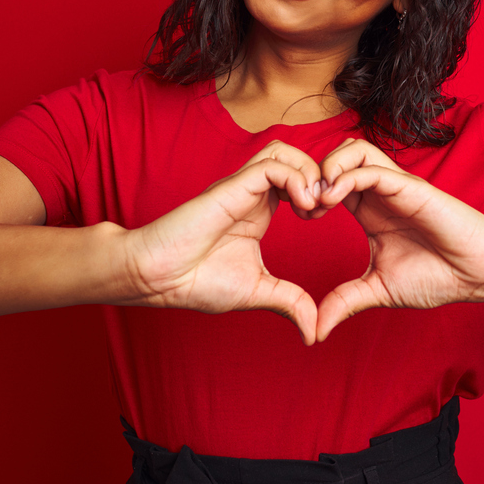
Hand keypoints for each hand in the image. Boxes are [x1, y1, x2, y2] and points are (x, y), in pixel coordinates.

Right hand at [122, 141, 322, 343]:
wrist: (158, 279)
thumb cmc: (196, 281)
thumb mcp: (257, 291)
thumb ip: (289, 302)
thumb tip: (313, 332)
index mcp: (259, 210)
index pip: (296, 178)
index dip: (318, 191)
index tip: (322, 218)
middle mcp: (251, 193)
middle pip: (294, 156)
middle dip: (319, 175)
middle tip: (325, 208)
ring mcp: (240, 187)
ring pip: (284, 151)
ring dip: (309, 171)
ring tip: (313, 205)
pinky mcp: (231, 187)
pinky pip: (272, 164)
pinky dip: (296, 178)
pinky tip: (302, 206)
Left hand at [312, 139, 483, 341]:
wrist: (480, 274)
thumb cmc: (438, 276)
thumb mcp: (379, 290)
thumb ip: (346, 302)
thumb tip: (316, 330)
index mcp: (369, 210)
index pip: (330, 181)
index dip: (309, 191)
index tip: (301, 216)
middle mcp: (380, 193)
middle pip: (337, 155)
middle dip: (313, 174)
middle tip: (305, 205)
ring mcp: (395, 187)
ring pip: (354, 150)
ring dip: (329, 167)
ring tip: (320, 199)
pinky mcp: (411, 188)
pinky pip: (374, 169)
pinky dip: (348, 176)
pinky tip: (335, 198)